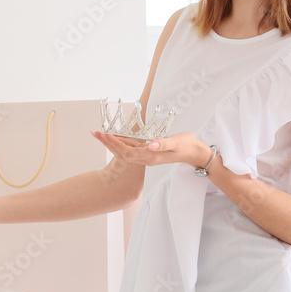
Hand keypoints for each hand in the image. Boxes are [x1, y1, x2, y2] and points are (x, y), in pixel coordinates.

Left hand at [91, 131, 211, 168]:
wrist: (195, 154)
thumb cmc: (187, 146)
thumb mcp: (177, 142)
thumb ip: (164, 144)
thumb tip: (151, 145)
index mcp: (151, 156)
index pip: (128, 152)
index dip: (116, 144)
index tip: (105, 134)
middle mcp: (146, 158)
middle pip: (122, 153)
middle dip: (108, 143)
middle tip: (95, 133)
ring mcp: (147, 156)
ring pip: (124, 152)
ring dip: (111, 143)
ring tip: (99, 134)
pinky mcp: (149, 152)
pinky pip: (131, 149)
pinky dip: (121, 142)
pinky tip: (115, 136)